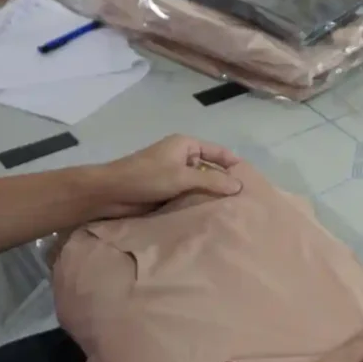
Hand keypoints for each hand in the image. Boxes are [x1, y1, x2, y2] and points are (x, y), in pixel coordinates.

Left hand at [89, 135, 242, 218]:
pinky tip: (212, 216)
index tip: (252, 181)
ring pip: (200, 184)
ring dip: (212, 195)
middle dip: (225, 182)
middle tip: (245, 200)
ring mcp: (174, 175)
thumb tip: (239, 186)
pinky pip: (189, 196)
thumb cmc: (146, 177)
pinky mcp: (168, 192)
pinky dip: (199, 203)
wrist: (110, 193)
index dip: (235, 164)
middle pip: (211, 168)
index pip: (219, 152)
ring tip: (233, 211)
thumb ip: (212, 181)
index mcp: (186, 145)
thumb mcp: (182, 177)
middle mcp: (182, 157)